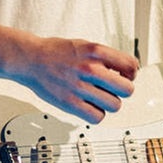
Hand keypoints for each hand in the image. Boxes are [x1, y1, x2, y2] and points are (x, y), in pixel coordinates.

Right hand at [11, 37, 136, 122]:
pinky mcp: (70, 103)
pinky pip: (97, 117)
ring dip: (110, 103)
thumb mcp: (84, 45)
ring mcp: (80, 87)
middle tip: (114, 89)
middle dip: (123, 90)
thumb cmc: (56, 52)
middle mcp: (90, 68)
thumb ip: (105, 56)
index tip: (126, 76)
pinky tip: (90, 106)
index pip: (131, 66)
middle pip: (127, 89)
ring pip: (115, 105)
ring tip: (100, 97)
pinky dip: (97, 114)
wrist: (30, 59)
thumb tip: (126, 70)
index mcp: (96, 51)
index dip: (131, 73)